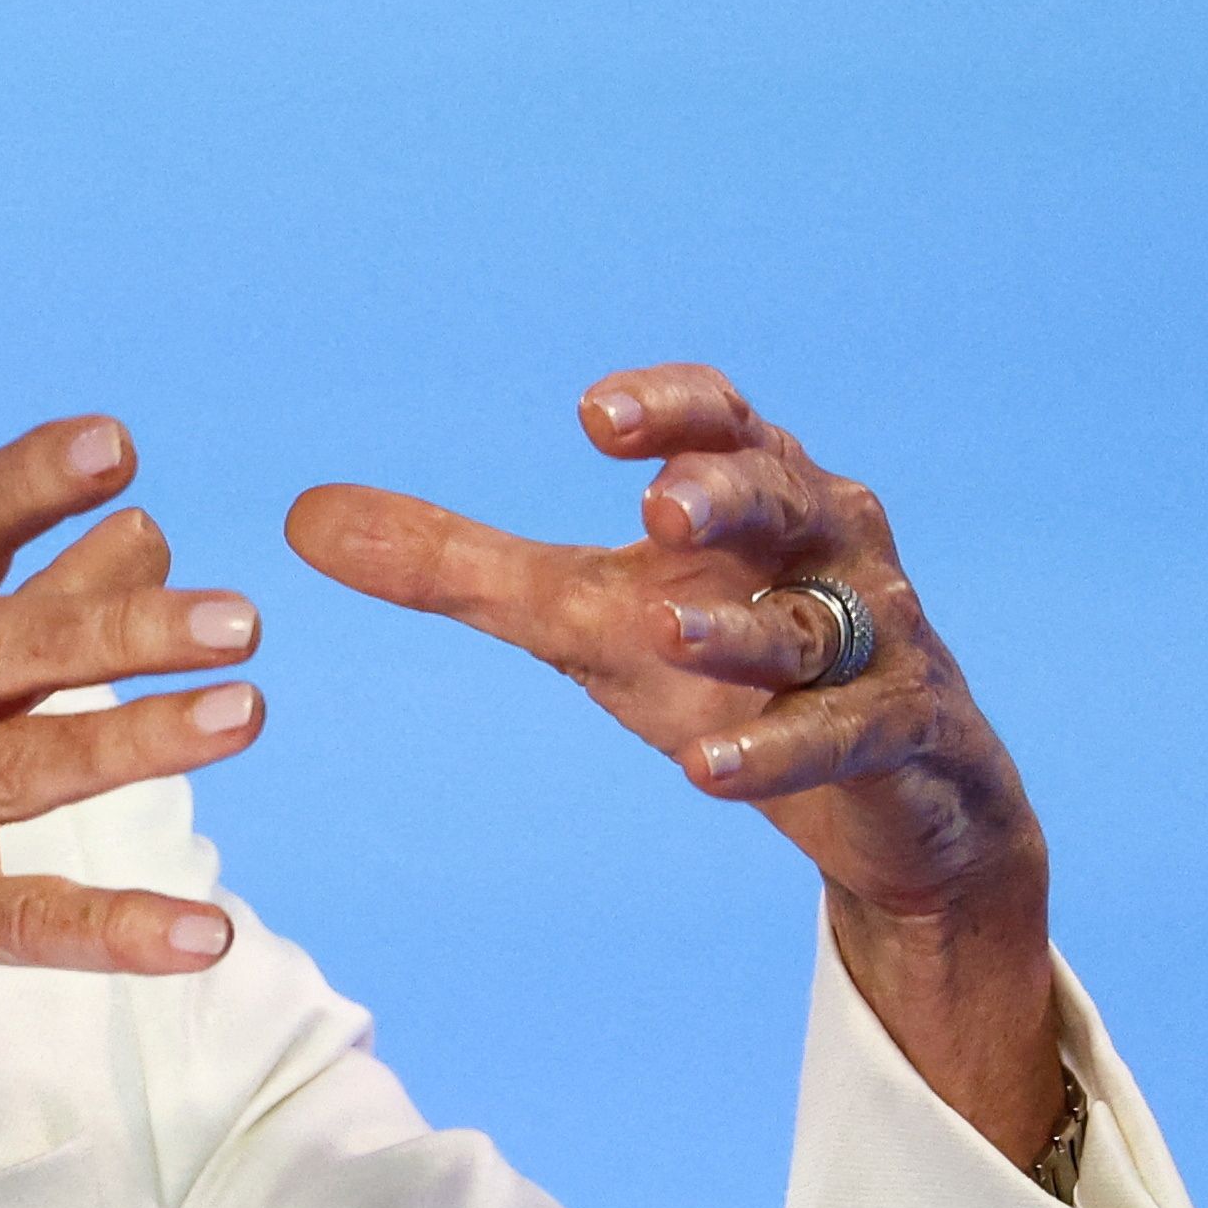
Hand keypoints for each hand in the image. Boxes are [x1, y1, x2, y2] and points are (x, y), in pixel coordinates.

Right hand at [0, 415, 265, 1207]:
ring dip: (131, 739)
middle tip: (239, 617)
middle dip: (113, 625)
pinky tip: (204, 935)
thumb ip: (24, 611)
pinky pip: (16, 921)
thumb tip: (147, 532)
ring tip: (241, 716)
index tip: (116, 446)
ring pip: (11, 767)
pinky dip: (113, 928)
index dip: (25, 487)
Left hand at [285, 363, 1063, 1160]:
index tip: (592, 414)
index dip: (667, 407)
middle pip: (784, 494)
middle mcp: (826, 548)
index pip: (719, 420)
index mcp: (753, 493)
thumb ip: (450, 567)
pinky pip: (850, 734)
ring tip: (662, 626)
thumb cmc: (723, 666)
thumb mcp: (581, 616)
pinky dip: (781, 748)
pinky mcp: (908, 736)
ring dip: (741, 628)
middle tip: (658, 505)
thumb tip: (299, 517)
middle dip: (727, 493)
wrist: (887, 799)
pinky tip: (710, 767)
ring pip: (814, 623)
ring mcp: (879, 640)